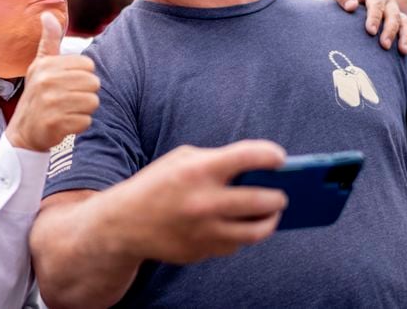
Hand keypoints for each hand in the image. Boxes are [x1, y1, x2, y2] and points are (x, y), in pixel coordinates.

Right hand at [6, 12, 99, 151]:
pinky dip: (80, 124)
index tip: (70, 82)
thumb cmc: (37, 94)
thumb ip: (49, 41)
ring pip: (93, 102)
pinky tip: (66, 122)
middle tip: (71, 98)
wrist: (23, 131)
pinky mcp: (55, 123)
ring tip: (69, 110)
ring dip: (84, 109)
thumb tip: (47, 14)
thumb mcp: (40, 65)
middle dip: (86, 93)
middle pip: (93, 83)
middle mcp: (47, 81)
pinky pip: (86, 120)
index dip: (83, 75)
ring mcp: (50, 103)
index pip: (88, 65)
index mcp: (47, 65)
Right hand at [112, 140, 287, 263]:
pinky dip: (241, 235)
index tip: (280, 158)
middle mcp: (204, 201)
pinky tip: (241, 225)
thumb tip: (258, 172)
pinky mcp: (203, 252)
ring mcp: (205, 231)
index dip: (271, 155)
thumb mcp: (181, 160)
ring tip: (273, 213)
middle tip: (283, 193)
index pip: (249, 157)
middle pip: (263, 200)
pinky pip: (235, 245)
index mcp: (199, 170)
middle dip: (279, 196)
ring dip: (270, 221)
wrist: (124, 223)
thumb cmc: (157, 184)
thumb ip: (217, 160)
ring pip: (257, 231)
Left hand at [325, 0, 406, 53]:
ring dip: (404, 37)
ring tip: (402, 51)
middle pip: (393, 15)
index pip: (377, 4)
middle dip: (390, 30)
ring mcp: (394, 12)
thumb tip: (351, 6)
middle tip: (384, 45)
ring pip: (404, 23)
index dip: (375, 17)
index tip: (370, 31)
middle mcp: (388, 1)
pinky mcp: (397, 23)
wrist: (344, 2)